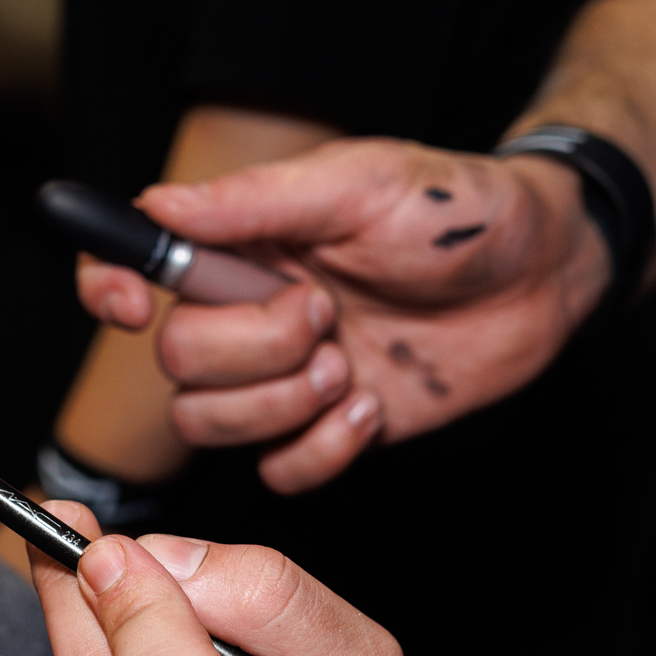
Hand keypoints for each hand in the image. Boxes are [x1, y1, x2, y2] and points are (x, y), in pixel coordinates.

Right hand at [75, 138, 611, 491]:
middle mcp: (249, 308)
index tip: (135, 304)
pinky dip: (321, 450)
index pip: (131, 262)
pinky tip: (372, 408)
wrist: (546, 272)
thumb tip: (155, 206)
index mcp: (242, 241)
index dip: (109, 287)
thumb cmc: (457, 209)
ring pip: (214, 424)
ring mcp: (287, 374)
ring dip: (282, 401)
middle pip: (178, 362)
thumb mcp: (358, 183)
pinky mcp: (330, 428)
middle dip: (251, 348)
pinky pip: (279, 472)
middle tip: (326, 313)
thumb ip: (252, 201)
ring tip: (349, 360)